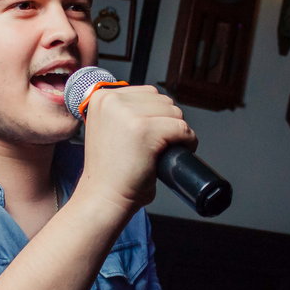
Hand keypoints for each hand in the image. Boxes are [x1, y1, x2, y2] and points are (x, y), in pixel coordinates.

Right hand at [78, 85, 195, 211]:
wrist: (103, 197)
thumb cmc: (110, 172)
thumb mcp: (108, 129)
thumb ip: (125, 112)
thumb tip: (158, 105)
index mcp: (102, 98)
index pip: (147, 93)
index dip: (156, 114)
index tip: (153, 132)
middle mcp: (113, 101)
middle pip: (162, 100)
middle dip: (167, 121)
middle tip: (160, 144)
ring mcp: (128, 114)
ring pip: (174, 112)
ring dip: (176, 130)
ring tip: (166, 148)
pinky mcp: (145, 130)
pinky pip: (182, 128)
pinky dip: (187, 141)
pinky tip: (178, 152)